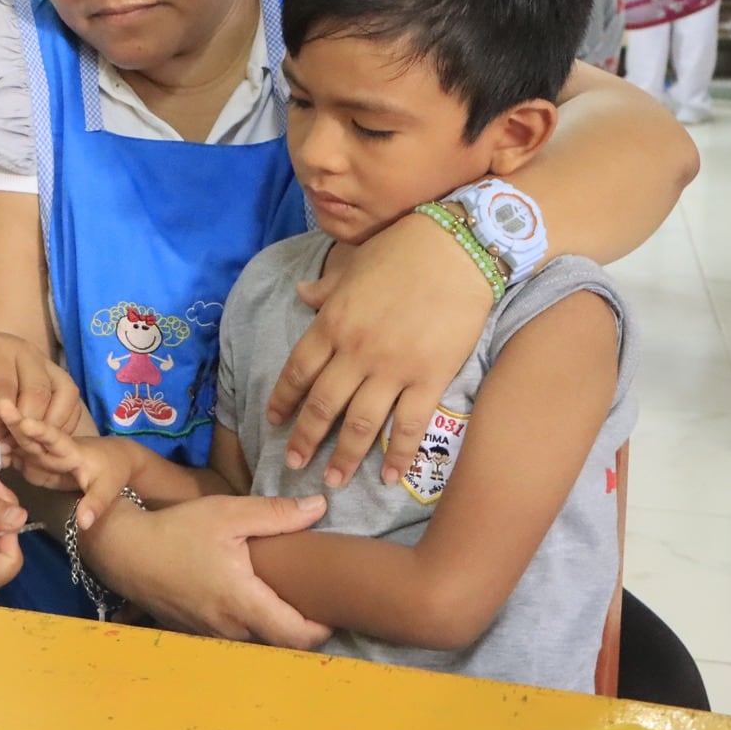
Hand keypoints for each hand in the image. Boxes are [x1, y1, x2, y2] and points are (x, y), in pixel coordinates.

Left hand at [0, 327, 87, 450]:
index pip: (5, 387)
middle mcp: (29, 353)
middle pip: (39, 393)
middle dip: (24, 428)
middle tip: (7, 449)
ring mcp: (49, 365)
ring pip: (65, 396)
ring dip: (48, 428)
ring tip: (25, 446)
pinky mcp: (61, 378)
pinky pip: (73, 403)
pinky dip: (60, 426)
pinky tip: (39, 439)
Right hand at [5, 418, 140, 527]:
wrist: (109, 460)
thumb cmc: (111, 472)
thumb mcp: (108, 488)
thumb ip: (94, 505)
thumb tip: (83, 523)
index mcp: (71, 450)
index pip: (55, 438)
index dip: (40, 431)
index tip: (24, 422)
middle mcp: (51, 448)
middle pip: (29, 437)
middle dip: (11, 425)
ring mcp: (39, 453)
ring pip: (16, 443)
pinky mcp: (32, 461)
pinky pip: (12, 453)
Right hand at [80, 494, 331, 646]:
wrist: (124, 550)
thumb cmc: (177, 530)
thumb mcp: (227, 513)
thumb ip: (276, 513)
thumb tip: (321, 507)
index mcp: (243, 601)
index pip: (298, 637)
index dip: (322, 628)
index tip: (332, 607)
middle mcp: (229, 628)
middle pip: (281, 644)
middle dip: (302, 628)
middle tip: (313, 600)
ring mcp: (210, 635)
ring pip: (257, 642)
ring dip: (274, 627)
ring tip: (283, 597)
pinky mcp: (195, 633)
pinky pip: (232, 638)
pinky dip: (248, 626)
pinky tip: (247, 600)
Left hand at [265, 211, 493, 486]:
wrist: (456, 247)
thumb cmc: (402, 250)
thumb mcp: (353, 265)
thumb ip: (326, 288)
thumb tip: (301, 293)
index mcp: (331, 323)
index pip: (297, 371)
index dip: (284, 399)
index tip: (274, 421)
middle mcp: (354, 351)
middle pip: (322, 405)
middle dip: (305, 439)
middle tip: (294, 465)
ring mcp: (391, 368)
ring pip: (359, 423)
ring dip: (345, 457)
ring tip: (333, 481)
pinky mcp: (429, 378)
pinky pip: (408, 425)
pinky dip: (398, 454)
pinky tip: (391, 476)